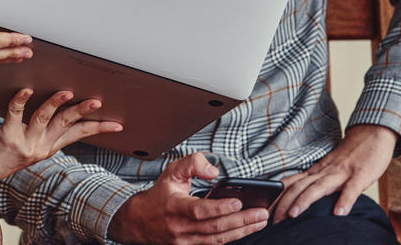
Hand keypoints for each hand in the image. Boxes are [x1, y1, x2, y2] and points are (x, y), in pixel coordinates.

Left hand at [0, 89, 121, 192]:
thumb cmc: (4, 150)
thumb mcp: (31, 143)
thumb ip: (45, 127)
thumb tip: (62, 102)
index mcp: (49, 146)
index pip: (79, 134)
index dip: (98, 128)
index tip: (117, 124)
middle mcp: (41, 147)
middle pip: (66, 124)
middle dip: (83, 112)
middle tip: (97, 102)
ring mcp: (25, 143)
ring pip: (44, 118)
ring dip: (56, 103)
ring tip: (67, 92)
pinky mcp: (8, 137)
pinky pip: (15, 115)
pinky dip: (20, 100)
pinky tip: (26, 90)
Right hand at [107, 153, 268, 243]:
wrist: (139, 221)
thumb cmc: (159, 195)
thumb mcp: (171, 172)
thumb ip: (192, 164)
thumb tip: (214, 171)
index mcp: (175, 206)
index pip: (200, 210)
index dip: (220, 208)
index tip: (239, 201)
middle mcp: (180, 227)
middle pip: (215, 227)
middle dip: (242, 221)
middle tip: (261, 213)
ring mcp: (185, 241)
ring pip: (218, 239)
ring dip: (242, 231)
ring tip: (260, 222)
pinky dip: (231, 238)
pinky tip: (245, 230)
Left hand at [273, 124, 396, 221]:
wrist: (371, 134)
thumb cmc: (350, 156)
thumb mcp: (328, 169)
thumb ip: (316, 182)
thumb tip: (300, 200)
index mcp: (316, 171)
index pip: (290, 185)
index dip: (276, 198)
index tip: (265, 212)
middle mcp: (324, 172)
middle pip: (299, 187)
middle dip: (284, 204)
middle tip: (273, 221)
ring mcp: (341, 173)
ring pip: (319, 187)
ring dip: (304, 201)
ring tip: (294, 215)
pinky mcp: (360, 175)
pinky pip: (351, 189)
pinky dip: (344, 201)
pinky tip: (339, 213)